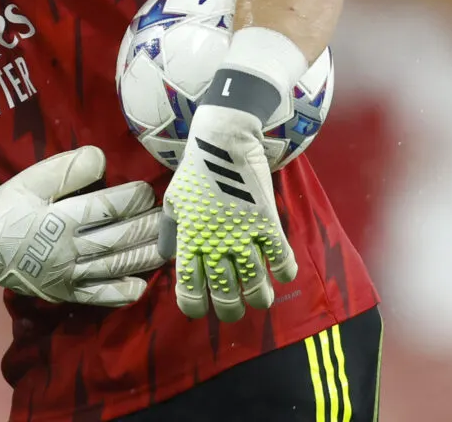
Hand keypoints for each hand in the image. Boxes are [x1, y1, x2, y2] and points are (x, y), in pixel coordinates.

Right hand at [0, 147, 162, 305]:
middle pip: (119, 238)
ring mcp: (69, 275)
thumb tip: (102, 158)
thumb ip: (67, 168)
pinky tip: (141, 285)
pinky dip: (122, 292)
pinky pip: (99, 296)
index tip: (147, 190)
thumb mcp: (31, 179)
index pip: (109, 208)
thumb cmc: (8, 208)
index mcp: (61, 219)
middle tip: (168, 217)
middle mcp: (70, 250)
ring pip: (116, 266)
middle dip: (148, 227)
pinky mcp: (65, 292)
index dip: (134, 198)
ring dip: (145, 256)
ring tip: (166, 245)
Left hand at [159, 100, 297, 321]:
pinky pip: (282, 260)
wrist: (224, 141)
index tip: (199, 310)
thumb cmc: (195, 171)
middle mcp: (215, 243)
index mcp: (189, 239)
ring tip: (260, 300)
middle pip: (225, 294)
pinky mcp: (268, 223)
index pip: (189, 288)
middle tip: (233, 310)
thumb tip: (167, 259)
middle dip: (229, 311)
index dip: (194, 306)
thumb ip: (169, 233)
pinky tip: (281, 273)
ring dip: (259, 298)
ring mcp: (243, 235)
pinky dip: (285, 272)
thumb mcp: (173, 201)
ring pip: (256, 285)